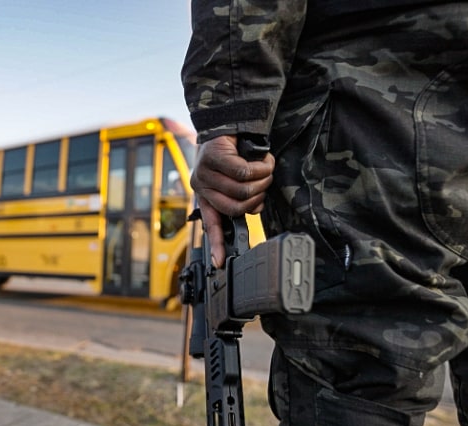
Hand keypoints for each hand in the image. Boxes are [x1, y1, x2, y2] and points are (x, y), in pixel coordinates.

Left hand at [190, 135, 273, 266]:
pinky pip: (243, 172)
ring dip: (262, 181)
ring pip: (242, 189)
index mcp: (205, 194)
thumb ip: (241, 196)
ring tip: (266, 170)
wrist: (228, 119)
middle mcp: (201, 185)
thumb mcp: (235, 177)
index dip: (217, 244)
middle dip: (257, 199)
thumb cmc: (234, 150)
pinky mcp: (213, 157)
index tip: (220, 263)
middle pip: (235, 207)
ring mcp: (204, 171)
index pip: (211, 223)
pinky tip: (265, 162)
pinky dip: (261, 168)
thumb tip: (255, 212)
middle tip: (265, 185)